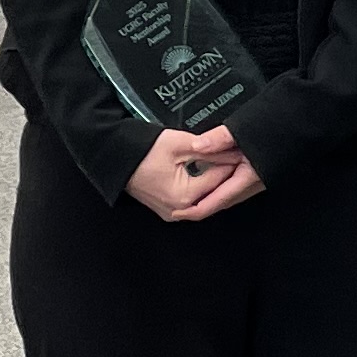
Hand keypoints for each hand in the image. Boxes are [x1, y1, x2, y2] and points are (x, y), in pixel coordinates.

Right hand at [127, 122, 262, 222]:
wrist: (115, 157)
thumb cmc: (141, 150)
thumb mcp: (180, 144)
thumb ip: (210, 150)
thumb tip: (232, 152)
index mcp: (184, 196)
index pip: (219, 179)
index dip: (232, 162)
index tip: (242, 150)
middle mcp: (178, 210)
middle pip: (214, 193)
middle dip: (226, 175)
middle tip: (236, 157)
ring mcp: (171, 212)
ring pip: (204, 199)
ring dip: (215, 183)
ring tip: (223, 163)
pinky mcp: (166, 209)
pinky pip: (191, 202)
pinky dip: (202, 189)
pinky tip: (209, 174)